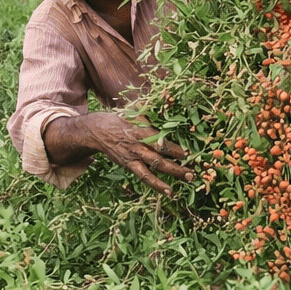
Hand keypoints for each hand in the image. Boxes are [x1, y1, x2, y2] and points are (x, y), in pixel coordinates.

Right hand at [49, 113, 193, 195]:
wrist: (95, 131)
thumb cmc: (118, 119)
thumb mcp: (134, 110)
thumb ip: (150, 109)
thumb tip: (168, 98)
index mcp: (140, 130)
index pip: (160, 140)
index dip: (174, 147)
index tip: (189, 151)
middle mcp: (139, 145)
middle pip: (161, 155)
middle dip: (179, 162)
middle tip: (195, 167)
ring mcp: (134, 156)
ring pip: (156, 167)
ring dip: (174, 173)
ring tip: (189, 178)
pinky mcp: (130, 165)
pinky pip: (145, 177)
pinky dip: (158, 185)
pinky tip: (170, 192)